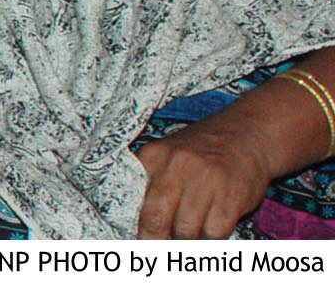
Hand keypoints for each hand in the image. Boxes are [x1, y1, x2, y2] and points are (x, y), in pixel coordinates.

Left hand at [135, 120, 272, 237]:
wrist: (247, 135)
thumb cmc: (202, 152)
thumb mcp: (168, 156)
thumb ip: (150, 182)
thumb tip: (138, 222)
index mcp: (153, 155)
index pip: (133, 198)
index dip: (136, 224)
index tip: (138, 239)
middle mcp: (176, 165)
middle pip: (155, 218)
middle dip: (155, 239)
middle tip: (160, 245)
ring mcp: (205, 180)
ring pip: (185, 231)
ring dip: (187, 239)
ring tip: (191, 231)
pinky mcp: (231, 196)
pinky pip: (213, 232)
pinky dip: (210, 238)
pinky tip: (211, 227)